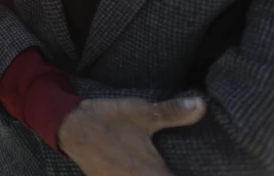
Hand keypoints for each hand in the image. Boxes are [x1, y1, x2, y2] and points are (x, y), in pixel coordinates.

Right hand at [58, 96, 205, 175]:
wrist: (69, 126)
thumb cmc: (107, 120)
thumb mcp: (141, 113)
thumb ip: (172, 112)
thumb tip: (200, 105)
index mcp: (151, 174)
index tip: (204, 173)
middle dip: (171, 175)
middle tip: (177, 167)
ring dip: (156, 175)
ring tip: (160, 168)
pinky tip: (141, 168)